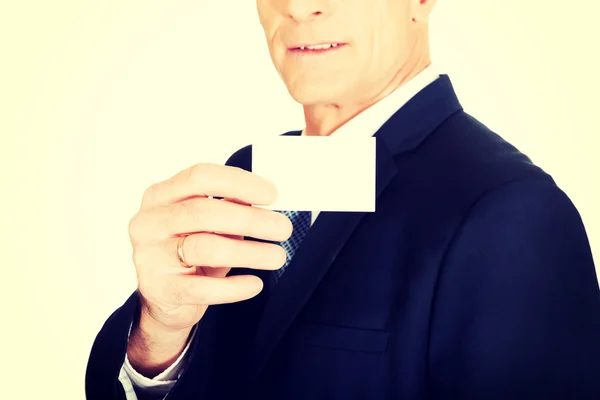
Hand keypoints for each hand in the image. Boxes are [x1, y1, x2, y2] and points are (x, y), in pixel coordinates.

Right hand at [128, 163, 292, 334]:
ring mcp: (149, 256)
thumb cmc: (189, 251)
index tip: (272, 194)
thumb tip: (266, 197)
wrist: (162, 300)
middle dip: (250, 219)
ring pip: (204, 248)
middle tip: (282, 228)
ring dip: (249, 253)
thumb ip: (229, 207)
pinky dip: (234, 287)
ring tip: (277, 257)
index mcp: (161, 195)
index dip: (239, 182)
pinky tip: (255, 284)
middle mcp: (149, 222)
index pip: (199, 176)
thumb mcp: (205, 224)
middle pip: (203, 212)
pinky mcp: (159, 289)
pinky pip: (202, 288)